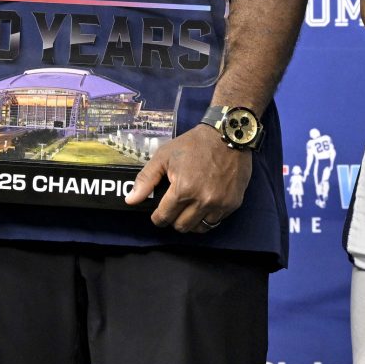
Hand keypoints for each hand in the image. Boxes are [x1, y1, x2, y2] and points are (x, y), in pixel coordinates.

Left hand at [128, 123, 250, 232]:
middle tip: (174, 208)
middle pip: (182, 226)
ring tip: (189, 208)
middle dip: (174, 219)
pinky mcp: (233, 204)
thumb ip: (146, 179)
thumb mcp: (164, 156)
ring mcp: (220, 204)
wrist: (228, 135)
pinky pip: (216, 221)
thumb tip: (130, 200)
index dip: (158, 217)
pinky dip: (208, 216)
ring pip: (200, 228)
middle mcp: (202, 200)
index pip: (165, 217)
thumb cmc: (194, 144)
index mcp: (183, 189)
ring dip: (191, 222)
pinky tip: (204, 204)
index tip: (158, 213)